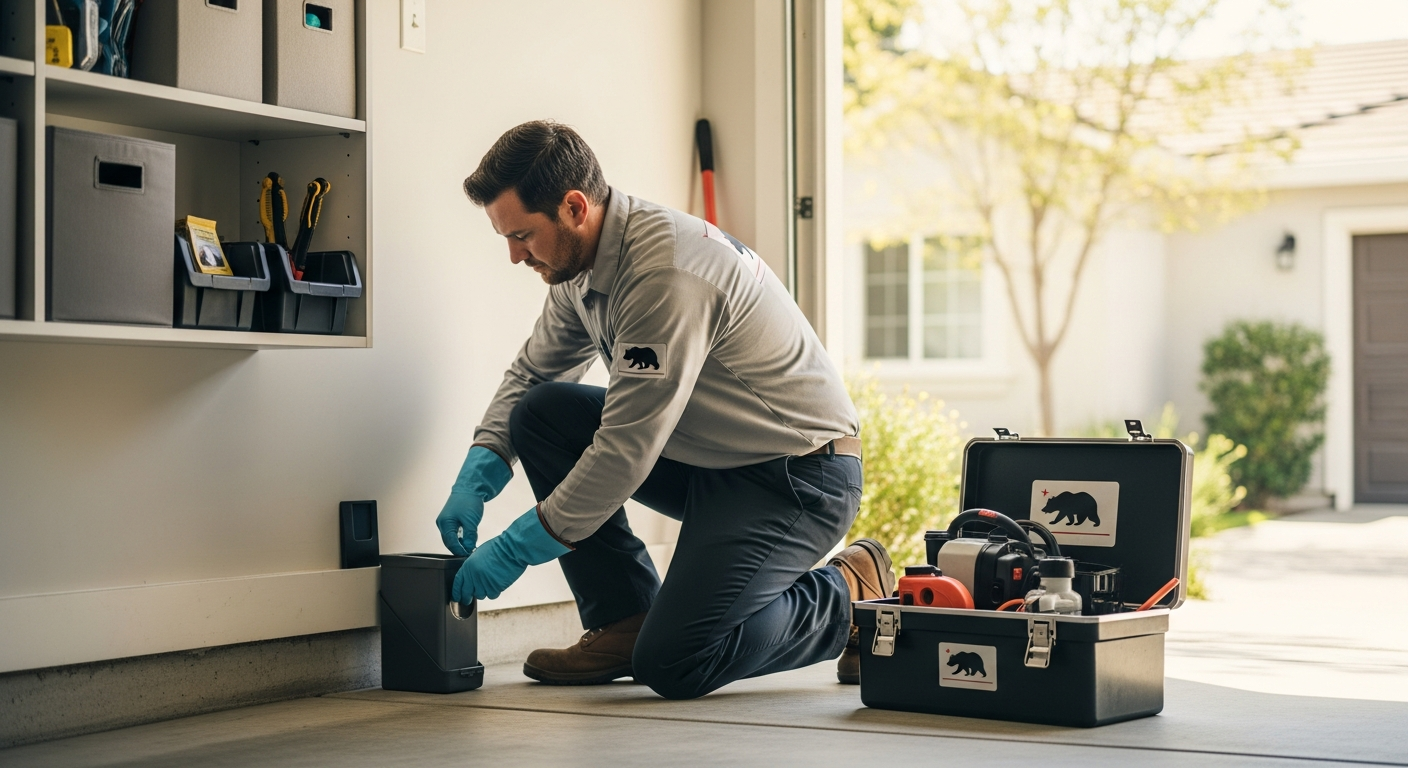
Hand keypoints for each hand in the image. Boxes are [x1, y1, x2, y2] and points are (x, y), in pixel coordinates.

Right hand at [436, 446, 511, 555]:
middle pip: (449, 542)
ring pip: (452, 538)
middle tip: (469, 554)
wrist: (470, 488)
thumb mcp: (471, 521)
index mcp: (445, 523)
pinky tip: (469, 541)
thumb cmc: (469, 502)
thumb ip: (470, 536)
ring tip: (470, 549)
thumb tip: (469, 548)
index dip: (459, 550)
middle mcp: (442, 523)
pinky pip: (454, 533)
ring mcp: (446, 522)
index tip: (468, 556)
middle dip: (459, 548)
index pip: (450, 542)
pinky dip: (461, 538)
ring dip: (460, 544)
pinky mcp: (451, 520)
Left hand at [453, 507, 570, 601]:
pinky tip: (497, 584)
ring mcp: (484, 583)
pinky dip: (494, 592)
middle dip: (467, 597)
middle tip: (468, 599)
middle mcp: (474, 576)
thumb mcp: (479, 554)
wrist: (511, 549)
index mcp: (468, 566)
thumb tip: (472, 575)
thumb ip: (473, 566)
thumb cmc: (499, 547)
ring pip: (480, 595)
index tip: (457, 597)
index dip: (457, 592)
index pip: (458, 583)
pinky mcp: (495, 587)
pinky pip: (492, 595)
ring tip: (489, 583)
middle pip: (467, 593)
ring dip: (484, 592)